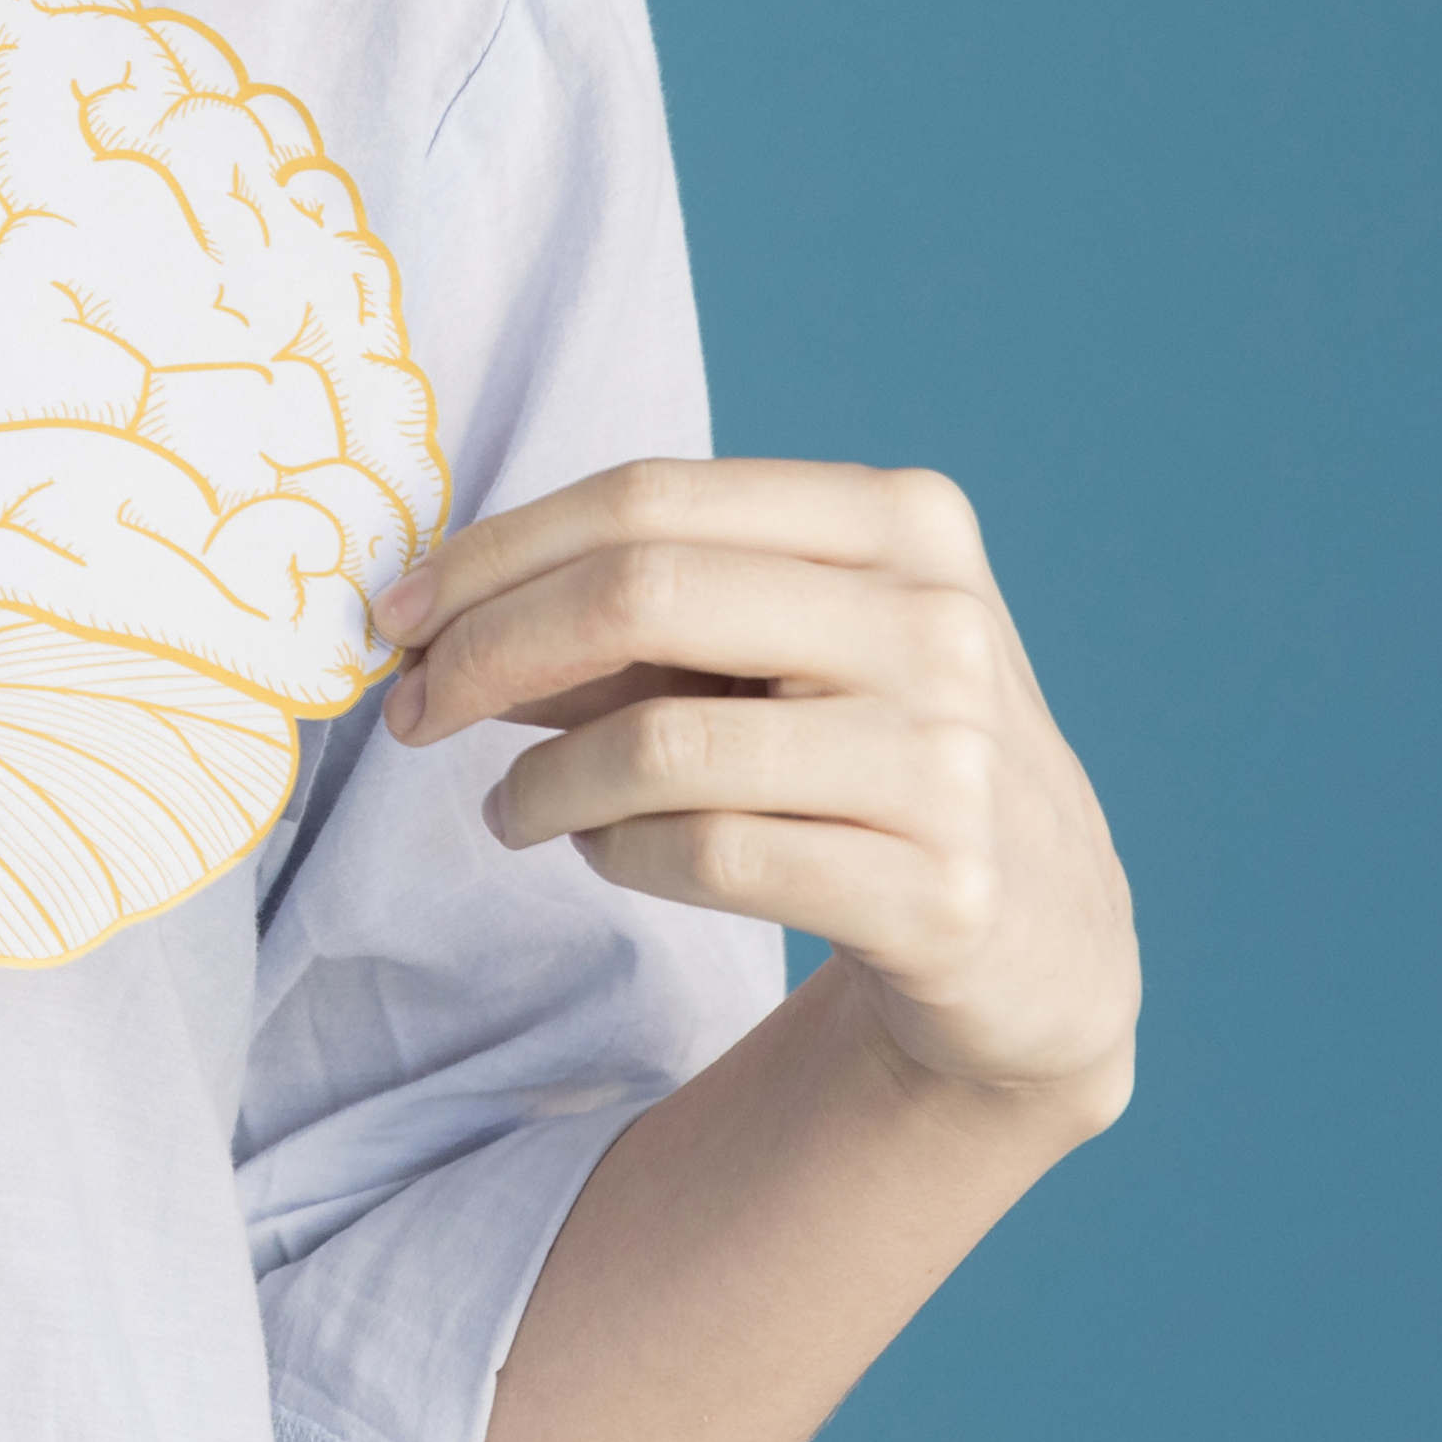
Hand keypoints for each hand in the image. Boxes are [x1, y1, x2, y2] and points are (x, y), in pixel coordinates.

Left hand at [378, 456, 1140, 1119]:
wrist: (1042, 943)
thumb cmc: (872, 759)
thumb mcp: (780, 657)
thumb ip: (635, 622)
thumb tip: (432, 614)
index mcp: (904, 519)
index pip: (650, 498)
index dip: (498, 551)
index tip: (399, 612)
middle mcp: (938, 621)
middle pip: (642, 592)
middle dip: (488, 650)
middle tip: (409, 710)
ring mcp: (950, 759)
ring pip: (660, 744)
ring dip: (542, 783)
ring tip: (512, 810)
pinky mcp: (940, 891)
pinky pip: (707, 856)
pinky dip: (616, 856)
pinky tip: (603, 854)